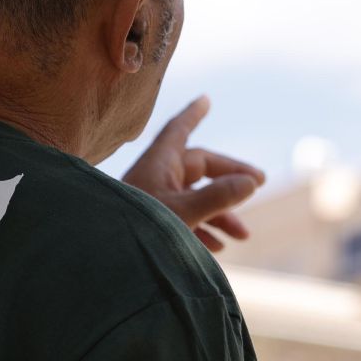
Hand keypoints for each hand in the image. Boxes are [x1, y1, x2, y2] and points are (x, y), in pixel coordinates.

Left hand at [122, 96, 264, 252]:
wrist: (102, 262)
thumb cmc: (137, 232)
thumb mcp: (183, 214)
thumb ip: (217, 197)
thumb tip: (250, 182)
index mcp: (157, 164)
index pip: (179, 131)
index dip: (193, 114)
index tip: (205, 99)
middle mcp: (154, 179)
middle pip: (198, 169)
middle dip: (229, 181)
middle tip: (258, 186)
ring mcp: (153, 203)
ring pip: (194, 199)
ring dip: (221, 214)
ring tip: (243, 235)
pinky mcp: (152, 227)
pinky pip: (184, 221)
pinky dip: (204, 230)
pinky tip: (219, 247)